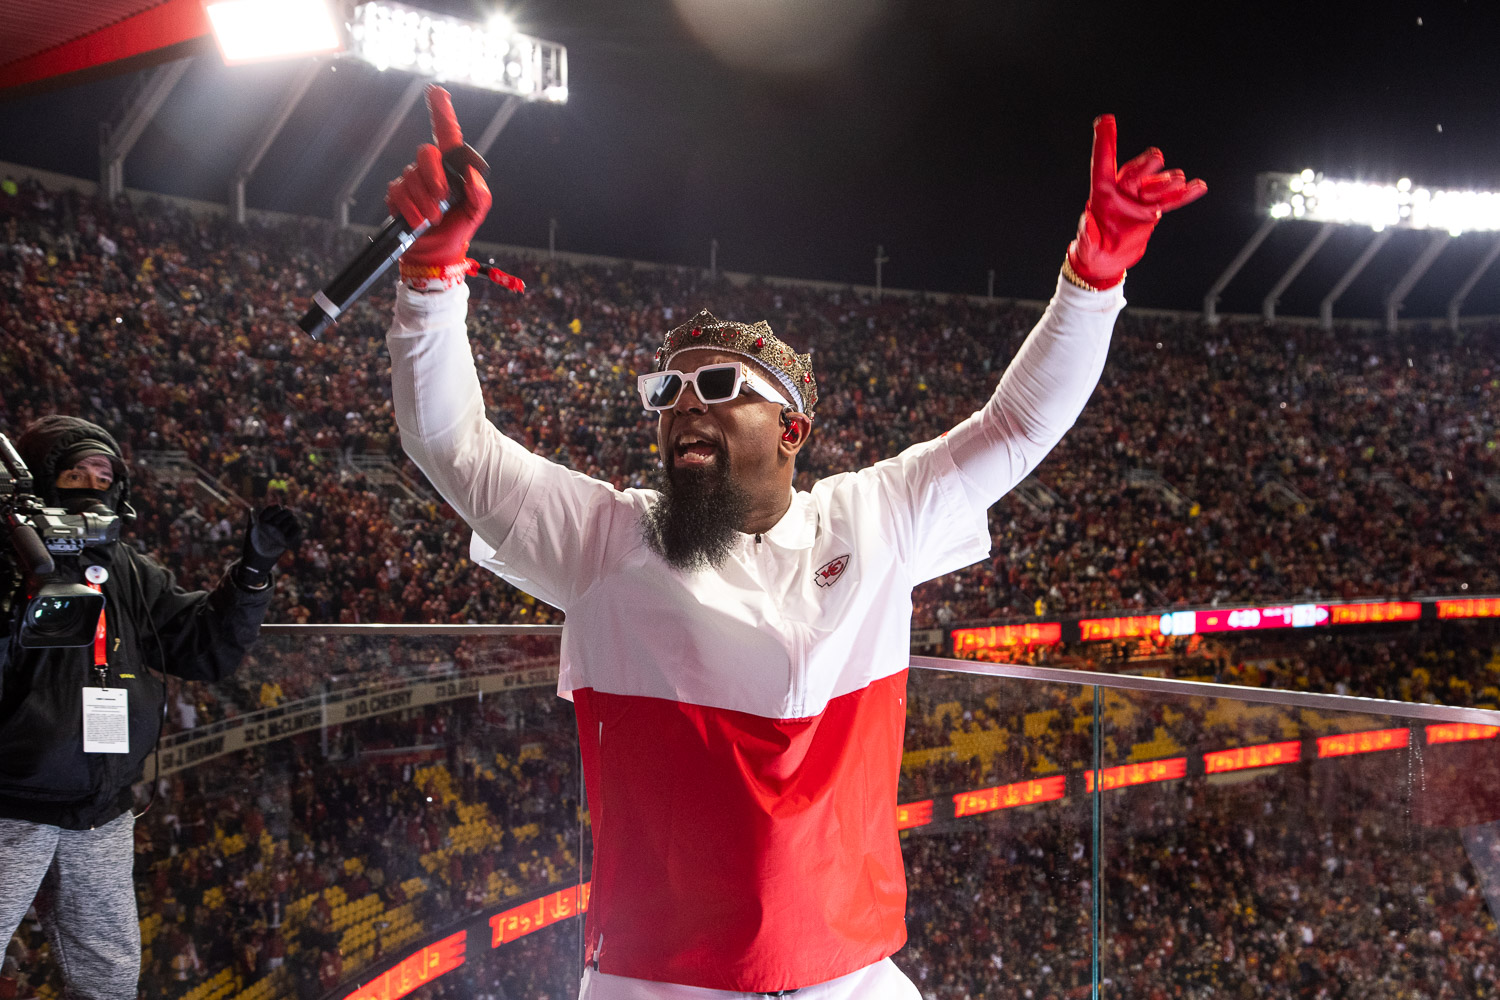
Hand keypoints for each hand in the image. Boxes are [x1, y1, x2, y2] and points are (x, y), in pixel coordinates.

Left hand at [241, 504, 303, 576]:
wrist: (257, 562)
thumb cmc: (251, 547)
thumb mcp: (250, 533)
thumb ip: (252, 521)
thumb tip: (251, 509)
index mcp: (265, 520)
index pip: (275, 508)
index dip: (274, 510)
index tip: (268, 519)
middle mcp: (275, 523)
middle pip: (287, 511)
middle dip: (283, 515)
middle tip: (276, 524)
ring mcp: (283, 531)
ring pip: (294, 519)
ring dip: (289, 522)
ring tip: (281, 530)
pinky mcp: (289, 539)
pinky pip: (298, 529)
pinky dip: (295, 532)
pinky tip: (286, 539)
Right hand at [385, 85, 492, 273]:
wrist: (437, 253)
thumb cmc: (458, 228)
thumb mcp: (476, 213)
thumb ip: (480, 195)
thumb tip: (471, 176)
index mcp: (451, 168)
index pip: (446, 134)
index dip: (441, 111)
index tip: (437, 91)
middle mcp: (430, 169)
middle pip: (426, 154)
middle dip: (434, 178)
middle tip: (442, 201)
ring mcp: (412, 180)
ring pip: (412, 178)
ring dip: (425, 202)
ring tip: (433, 218)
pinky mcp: (397, 195)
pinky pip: (399, 193)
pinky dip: (411, 210)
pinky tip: (419, 221)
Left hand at [1067, 115, 1205, 289]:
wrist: (1107, 263)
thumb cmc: (1093, 253)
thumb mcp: (1088, 247)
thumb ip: (1088, 235)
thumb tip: (1086, 222)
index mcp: (1101, 197)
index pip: (1103, 166)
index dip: (1105, 144)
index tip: (1105, 120)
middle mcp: (1121, 194)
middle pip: (1134, 174)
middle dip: (1145, 166)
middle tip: (1156, 156)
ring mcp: (1138, 201)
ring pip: (1154, 187)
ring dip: (1166, 182)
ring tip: (1178, 179)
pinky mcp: (1152, 212)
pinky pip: (1170, 201)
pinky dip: (1183, 195)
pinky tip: (1198, 186)